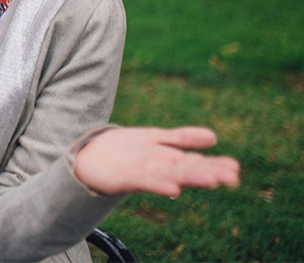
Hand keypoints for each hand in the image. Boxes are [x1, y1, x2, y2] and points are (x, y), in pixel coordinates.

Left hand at [74, 126, 239, 197]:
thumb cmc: (126, 150)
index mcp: (168, 160)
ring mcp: (142, 175)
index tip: (234, 169)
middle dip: (208, 173)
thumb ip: (182, 139)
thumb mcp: (156, 138)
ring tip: (210, 180)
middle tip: (231, 177)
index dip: (214, 165)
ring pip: (169, 176)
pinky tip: (173, 187)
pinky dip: (158, 184)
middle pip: (186, 170)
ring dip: (188, 179)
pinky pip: (142, 182)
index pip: (195, 162)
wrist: (90, 157)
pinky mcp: (123, 180)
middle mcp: (159, 170)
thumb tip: (214, 137)